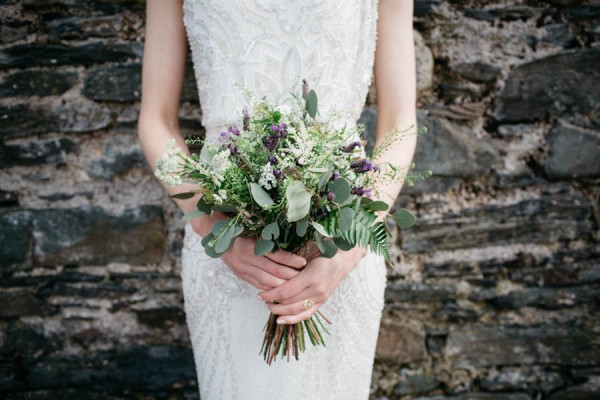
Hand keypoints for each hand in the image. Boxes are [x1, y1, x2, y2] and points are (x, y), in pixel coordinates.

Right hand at [190, 214, 306, 290]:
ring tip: (296, 284)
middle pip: (274, 271)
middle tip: (304, 276)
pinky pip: (258, 285)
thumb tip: (293, 239)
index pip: (276, 255)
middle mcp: (246, 258)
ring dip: (282, 284)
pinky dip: (271, 288)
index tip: (303, 261)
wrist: (216, 236)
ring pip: (267, 281)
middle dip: (290, 275)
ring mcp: (242, 269)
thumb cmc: (240, 229)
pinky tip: (281, 289)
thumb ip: (269, 237)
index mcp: (252, 245)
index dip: (291, 260)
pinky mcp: (241, 275)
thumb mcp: (254, 229)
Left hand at [258, 246, 365, 323]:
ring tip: (269, 307)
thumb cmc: (323, 251)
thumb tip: (270, 270)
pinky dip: (293, 319)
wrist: (343, 258)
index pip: (286, 291)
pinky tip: (281, 320)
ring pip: (296, 310)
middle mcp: (317, 290)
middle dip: (273, 302)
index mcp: (312, 276)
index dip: (271, 294)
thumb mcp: (306, 253)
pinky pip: (306, 315)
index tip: (260, 293)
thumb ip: (291, 264)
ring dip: (280, 311)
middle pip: (289, 302)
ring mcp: (321, 298)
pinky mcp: (322, 302)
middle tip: (261, 298)